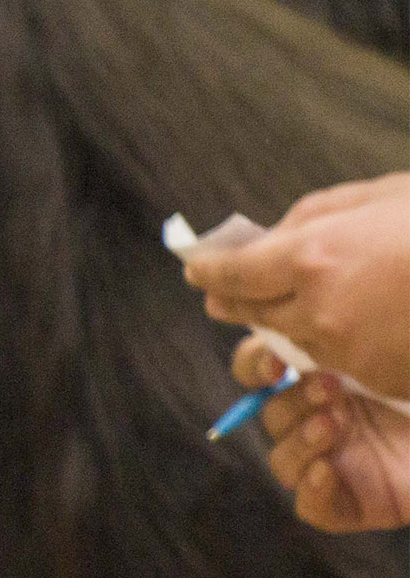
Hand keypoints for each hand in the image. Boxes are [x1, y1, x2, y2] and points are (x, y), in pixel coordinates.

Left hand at [185, 174, 409, 399]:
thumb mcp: (378, 199)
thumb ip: (312, 217)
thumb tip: (265, 238)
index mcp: (313, 257)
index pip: (232, 272)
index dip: (209, 270)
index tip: (197, 268)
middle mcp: (319, 310)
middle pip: (250, 312)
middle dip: (237, 298)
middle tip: (222, 291)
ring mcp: (350, 351)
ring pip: (292, 340)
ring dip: (288, 321)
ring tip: (302, 300)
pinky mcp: (380, 378)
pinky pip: (338, 362)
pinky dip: (337, 344)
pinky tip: (358, 323)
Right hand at [242, 339, 409, 532]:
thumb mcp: (402, 357)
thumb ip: (355, 337)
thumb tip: (290, 315)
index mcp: (339, 377)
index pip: (270, 370)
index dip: (256, 366)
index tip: (274, 362)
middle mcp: (333, 418)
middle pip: (271, 413)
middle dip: (289, 401)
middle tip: (328, 389)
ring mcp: (342, 464)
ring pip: (283, 460)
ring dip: (298, 441)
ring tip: (333, 427)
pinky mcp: (353, 506)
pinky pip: (310, 507)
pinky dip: (311, 491)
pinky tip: (328, 472)